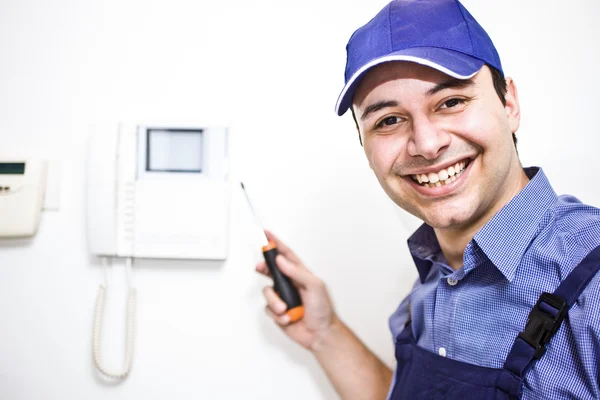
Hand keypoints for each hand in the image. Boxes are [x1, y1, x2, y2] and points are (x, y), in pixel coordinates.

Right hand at [256, 231, 337, 350]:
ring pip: (267, 292)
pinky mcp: (278, 312)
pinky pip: (268, 309)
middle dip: (264, 268)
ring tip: (285, 309)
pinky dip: (277, 314)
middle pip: (271, 270)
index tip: (266, 234)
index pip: (286, 255)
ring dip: (275, 302)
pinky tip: (288, 318)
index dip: (276, 243)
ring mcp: (284, 298)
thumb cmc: (323, 310)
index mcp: (301, 274)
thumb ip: (297, 272)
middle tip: (260, 267)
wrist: (320, 335)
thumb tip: (281, 260)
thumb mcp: (314, 286)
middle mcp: (290, 284)